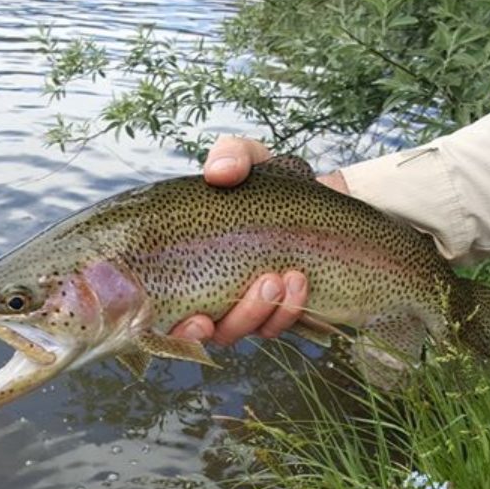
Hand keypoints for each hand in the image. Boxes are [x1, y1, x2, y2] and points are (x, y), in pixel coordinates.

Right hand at [171, 137, 347, 345]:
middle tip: (263, 283)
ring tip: (284, 277)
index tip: (198, 319)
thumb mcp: (253, 160)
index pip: (164, 310)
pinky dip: (288, 311)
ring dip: (261, 312)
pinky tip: (300, 283)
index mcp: (186, 263)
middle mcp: (207, 293)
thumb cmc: (274, 184)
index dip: (177, 329)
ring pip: (241, 331)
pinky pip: (276, 327)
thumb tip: (218, 172)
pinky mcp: (277, 314)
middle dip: (232, 319)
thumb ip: (233, 156)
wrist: (324, 198)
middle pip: (205, 332)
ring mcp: (242, 308)